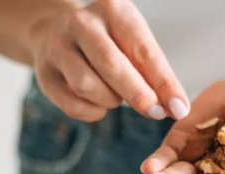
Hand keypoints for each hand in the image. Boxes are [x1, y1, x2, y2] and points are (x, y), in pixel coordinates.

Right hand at [28, 0, 189, 122]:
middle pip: (113, 66)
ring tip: (116, 97)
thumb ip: (154, 72)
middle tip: (155, 113)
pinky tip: (98, 105)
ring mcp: (58, 46)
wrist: (55, 30)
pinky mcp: (44, 73)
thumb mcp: (133, 42)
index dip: (164, 82)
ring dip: (110, 101)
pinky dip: (92, 112)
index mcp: (112, 9)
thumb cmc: (108, 40)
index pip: (143, 50)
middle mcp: (81, 23)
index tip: (180, 109)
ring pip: (88, 86)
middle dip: (138, 95)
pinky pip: (73, 104)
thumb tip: (175, 108)